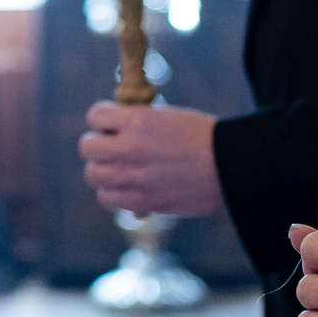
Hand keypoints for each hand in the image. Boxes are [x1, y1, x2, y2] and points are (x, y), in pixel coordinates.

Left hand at [79, 101, 223, 215]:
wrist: (231, 166)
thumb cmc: (203, 138)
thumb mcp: (168, 117)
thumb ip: (137, 122)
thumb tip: (114, 128)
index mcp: (138, 120)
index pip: (94, 116)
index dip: (100, 121)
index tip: (110, 126)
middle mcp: (131, 147)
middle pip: (86, 148)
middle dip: (96, 147)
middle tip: (110, 150)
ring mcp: (135, 176)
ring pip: (92, 175)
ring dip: (102, 172)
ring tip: (117, 171)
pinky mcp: (143, 201)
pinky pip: (107, 199)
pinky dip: (112, 194)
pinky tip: (126, 188)